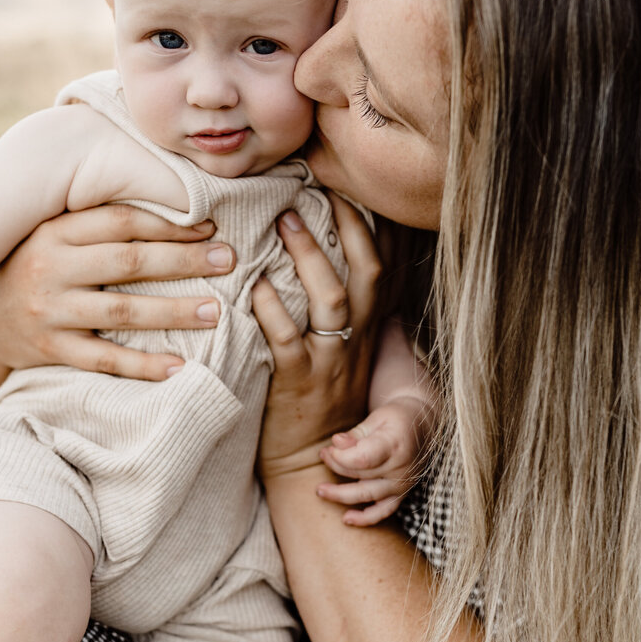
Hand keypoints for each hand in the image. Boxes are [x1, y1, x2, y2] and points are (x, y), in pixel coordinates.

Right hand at [0, 202, 236, 381]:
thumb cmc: (31, 265)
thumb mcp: (50, 232)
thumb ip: (94, 218)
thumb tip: (168, 195)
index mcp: (54, 231)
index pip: (120, 222)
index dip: (168, 222)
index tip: (212, 224)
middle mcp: (50, 268)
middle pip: (129, 263)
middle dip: (184, 261)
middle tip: (229, 259)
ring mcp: (50, 311)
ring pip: (123, 312)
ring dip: (174, 312)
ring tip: (217, 311)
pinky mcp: (51, 349)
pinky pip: (104, 359)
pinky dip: (143, 365)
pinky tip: (179, 367)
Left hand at [252, 196, 382, 479]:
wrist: (310, 458)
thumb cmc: (319, 394)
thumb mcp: (342, 345)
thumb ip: (338, 302)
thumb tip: (318, 245)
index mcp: (367, 324)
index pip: (385, 263)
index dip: (374, 223)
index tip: (352, 183)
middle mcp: (356, 337)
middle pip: (368, 270)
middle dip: (347, 226)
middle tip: (313, 190)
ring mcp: (330, 360)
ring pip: (331, 298)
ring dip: (308, 256)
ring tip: (282, 221)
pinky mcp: (298, 382)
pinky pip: (288, 339)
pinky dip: (270, 308)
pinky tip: (255, 284)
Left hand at [318, 396, 431, 524]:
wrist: (423, 427)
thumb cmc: (396, 419)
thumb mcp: (377, 417)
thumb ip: (355, 434)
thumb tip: (335, 444)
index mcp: (395, 444)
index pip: (362, 459)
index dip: (340, 456)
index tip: (330, 447)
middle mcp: (401, 467)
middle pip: (360, 474)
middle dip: (336, 465)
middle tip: (323, 454)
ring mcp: (402, 483)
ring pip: (366, 494)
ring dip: (340, 494)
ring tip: (320, 490)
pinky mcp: (401, 494)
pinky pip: (383, 512)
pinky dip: (365, 518)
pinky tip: (346, 519)